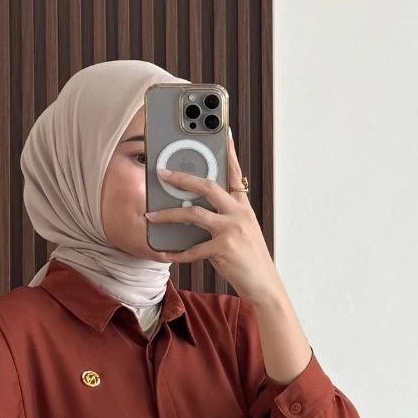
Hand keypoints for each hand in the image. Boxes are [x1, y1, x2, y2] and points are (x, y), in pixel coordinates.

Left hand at [144, 129, 284, 305]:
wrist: (264, 285)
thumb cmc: (250, 260)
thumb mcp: (244, 232)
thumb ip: (226, 218)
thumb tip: (196, 212)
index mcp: (244, 208)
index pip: (234, 173)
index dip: (228, 151)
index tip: (221, 132)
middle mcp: (238, 214)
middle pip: (207, 186)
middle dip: (182, 178)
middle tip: (163, 173)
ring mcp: (231, 230)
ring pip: (194, 214)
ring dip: (169, 214)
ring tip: (152, 215)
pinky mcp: (223, 249)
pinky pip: (193, 249)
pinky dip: (177, 253)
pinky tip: (166, 254)